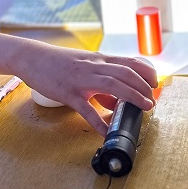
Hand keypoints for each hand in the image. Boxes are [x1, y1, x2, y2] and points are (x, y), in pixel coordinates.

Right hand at [13, 42, 157, 135]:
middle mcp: (94, 67)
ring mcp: (81, 80)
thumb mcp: (85, 67)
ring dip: (132, 97)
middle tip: (152, 101)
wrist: (31, 57)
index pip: (131, 62)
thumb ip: (102, 82)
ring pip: (113, 85)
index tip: (156, 84)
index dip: (147, 73)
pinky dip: (100, 121)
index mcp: (100, 59)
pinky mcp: (68, 93)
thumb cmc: (59, 62)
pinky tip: (108, 131)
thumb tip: (118, 101)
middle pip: (127, 73)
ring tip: (144, 108)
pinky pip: (87, 109)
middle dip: (144, 87)